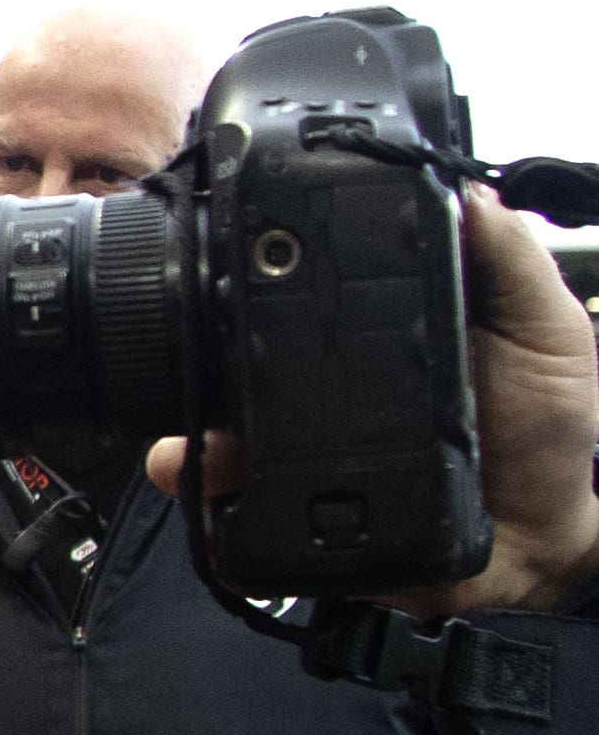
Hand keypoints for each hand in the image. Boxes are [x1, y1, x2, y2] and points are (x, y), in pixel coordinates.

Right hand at [148, 192, 598, 615]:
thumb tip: (459, 185)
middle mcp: (330, 373)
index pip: (315, 276)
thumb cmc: (548, 431)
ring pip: (219, 408)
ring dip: (190, 407)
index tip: (254, 234)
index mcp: (381, 320)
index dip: (281, 254)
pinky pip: (223, 484)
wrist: (534, 549)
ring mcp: (302, 436)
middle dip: (210, 334)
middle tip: (200, 325)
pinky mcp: (288, 498)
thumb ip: (512, 261)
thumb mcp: (548, 328)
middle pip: (245, 341)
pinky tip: (188, 463)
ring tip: (187, 408)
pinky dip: (196, 475)